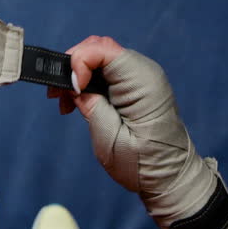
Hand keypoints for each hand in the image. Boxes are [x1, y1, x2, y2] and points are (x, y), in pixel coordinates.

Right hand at [49, 36, 227, 228]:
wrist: (171, 179)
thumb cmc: (145, 165)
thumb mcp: (111, 139)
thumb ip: (91, 106)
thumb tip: (74, 84)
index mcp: (142, 82)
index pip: (103, 49)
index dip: (79, 62)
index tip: (71, 90)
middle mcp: (143, 72)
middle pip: (99, 48)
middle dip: (72, 66)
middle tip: (56, 93)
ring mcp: (139, 78)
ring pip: (99, 58)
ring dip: (76, 75)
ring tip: (62, 101)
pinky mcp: (134, 87)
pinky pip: (105, 72)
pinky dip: (86, 82)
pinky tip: (76, 101)